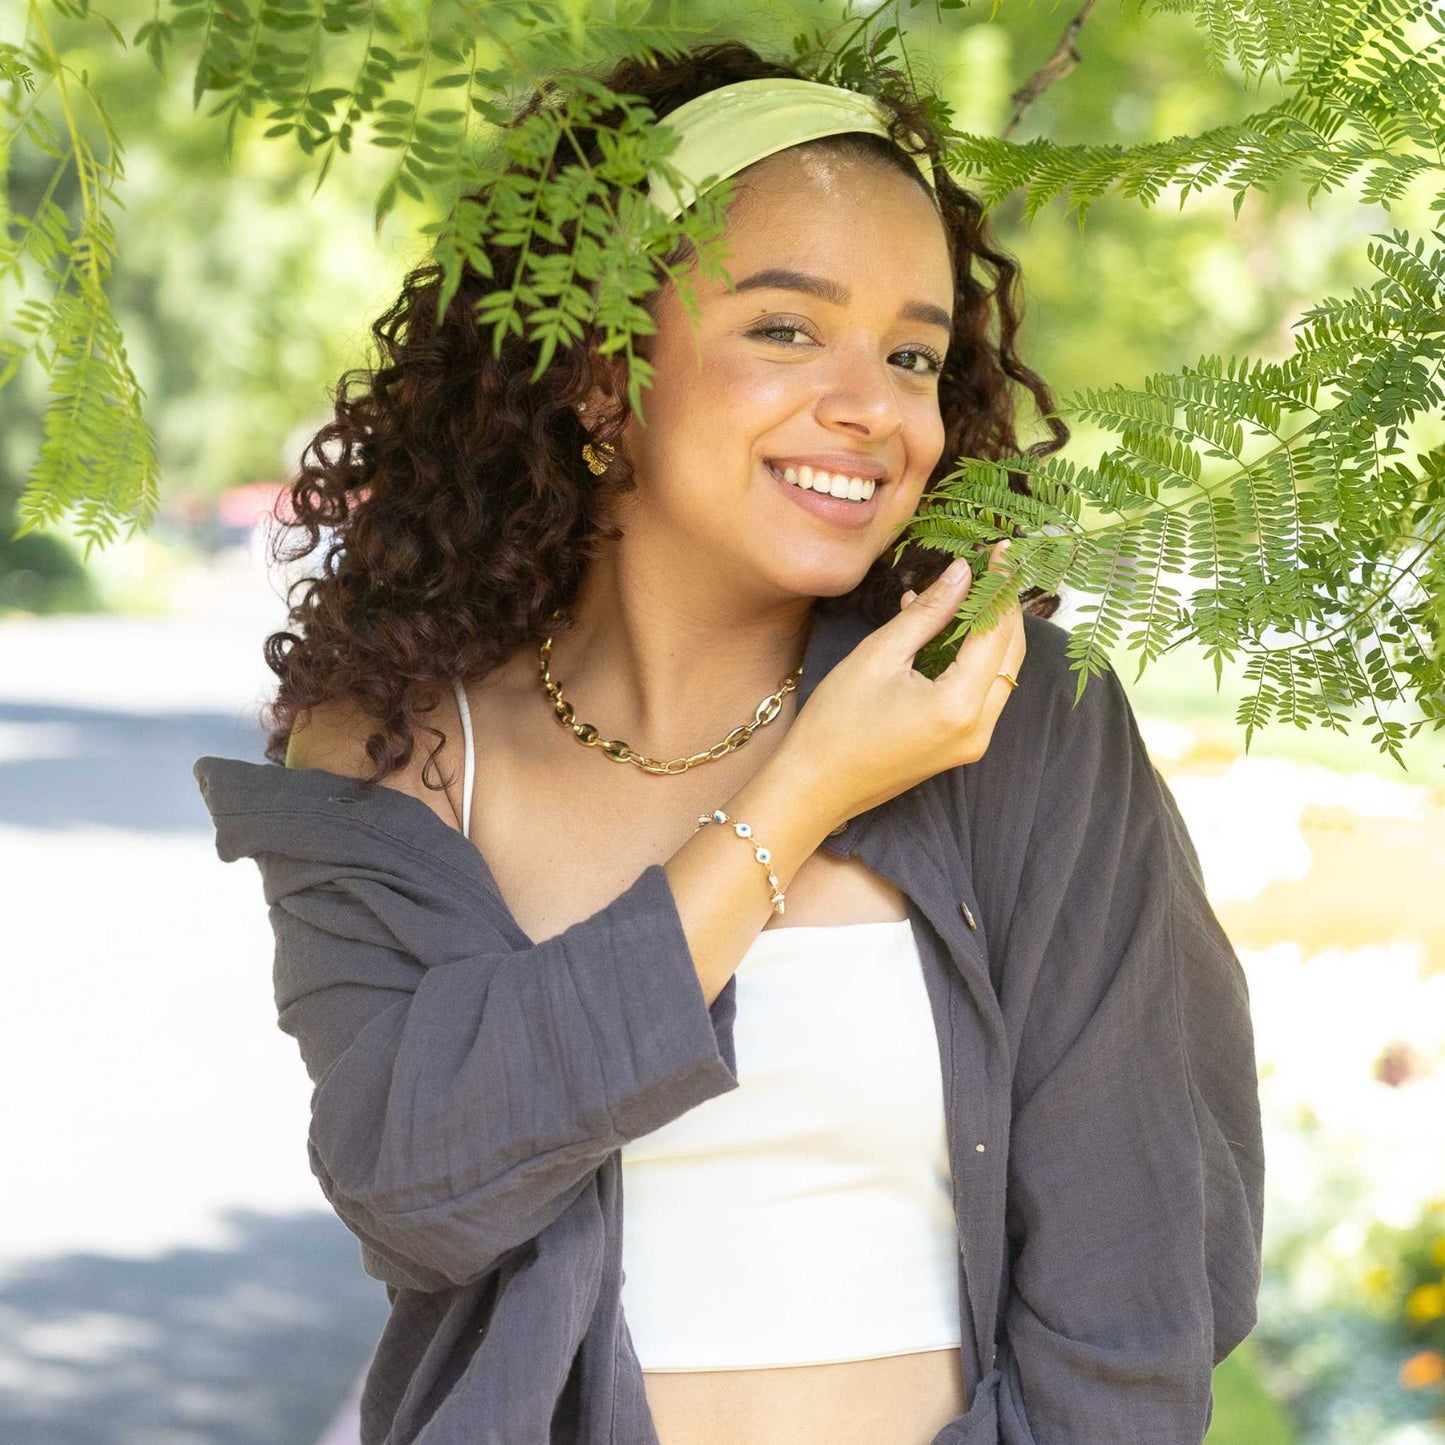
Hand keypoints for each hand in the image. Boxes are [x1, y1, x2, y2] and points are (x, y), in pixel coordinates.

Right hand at [785, 538, 1025, 827]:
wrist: (815, 787)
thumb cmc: (835, 723)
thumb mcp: (878, 656)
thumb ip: (927, 613)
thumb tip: (962, 574)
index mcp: (958, 705)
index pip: (996, 631)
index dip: (1001, 585)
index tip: (1002, 549)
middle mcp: (978, 728)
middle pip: (1011, 654)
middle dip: (1005, 607)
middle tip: (995, 566)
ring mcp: (973, 743)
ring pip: (1002, 674)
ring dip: (993, 632)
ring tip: (974, 591)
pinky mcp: (962, 747)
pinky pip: (982, 693)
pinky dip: (974, 659)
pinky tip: (948, 630)